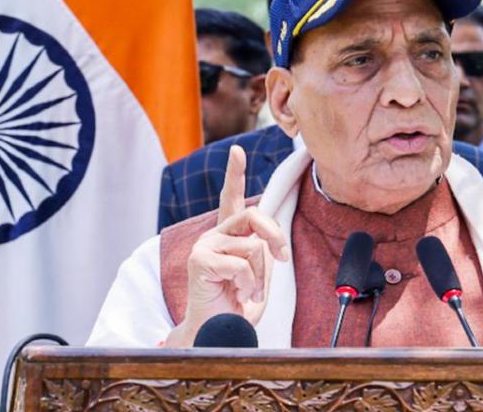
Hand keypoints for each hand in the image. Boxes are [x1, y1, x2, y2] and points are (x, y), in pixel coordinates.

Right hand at [164, 145, 289, 346]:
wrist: (218, 332)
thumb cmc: (238, 304)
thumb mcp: (259, 272)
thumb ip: (262, 249)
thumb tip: (270, 237)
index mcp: (228, 235)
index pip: (230, 198)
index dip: (234, 173)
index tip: (237, 150)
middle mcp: (214, 235)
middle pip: (253, 215)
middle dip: (275, 235)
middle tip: (282, 257)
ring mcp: (205, 246)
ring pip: (252, 245)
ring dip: (259, 274)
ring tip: (247, 291)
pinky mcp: (200, 260)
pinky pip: (241, 263)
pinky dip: (248, 283)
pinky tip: (238, 294)